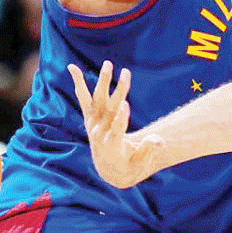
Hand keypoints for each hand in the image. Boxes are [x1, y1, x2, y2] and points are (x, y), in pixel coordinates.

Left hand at [68, 61, 162, 187]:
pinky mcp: (89, 117)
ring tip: (108, 64)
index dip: (121, 118)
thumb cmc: (130, 164)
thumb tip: (159, 141)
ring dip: (103, 81)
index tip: (125, 104)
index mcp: (112, 145)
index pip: (116, 129)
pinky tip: (72, 67)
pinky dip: (78, 83)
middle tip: (127, 73)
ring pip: (97, 99)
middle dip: (119, 90)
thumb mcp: (141, 162)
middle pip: (109, 108)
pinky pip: (83, 98)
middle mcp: (99, 132)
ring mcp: (92, 123)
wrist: (109, 168)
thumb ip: (148, 150)